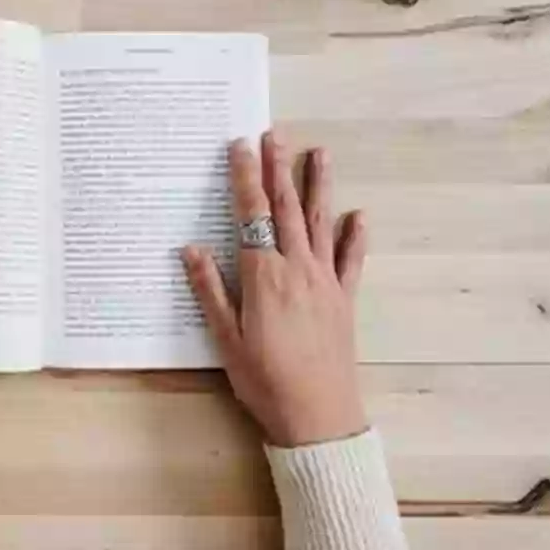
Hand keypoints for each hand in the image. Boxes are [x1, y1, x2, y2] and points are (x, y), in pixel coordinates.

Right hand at [183, 132, 368, 447]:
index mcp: (264, 276)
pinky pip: (351, 261)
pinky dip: (355, 236)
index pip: (252, 216)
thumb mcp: (225, 339)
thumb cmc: (264, 381)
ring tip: (319, 154)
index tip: (239, 146)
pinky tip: (358, 216)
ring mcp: (326, 283)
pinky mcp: (344, 301)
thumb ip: (209, 290)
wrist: (318, 415)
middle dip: (279, 169)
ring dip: (319, 186)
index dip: (244, 179)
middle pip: (287, 209)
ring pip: (321, 224)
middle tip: (274, 134)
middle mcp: (298, 270)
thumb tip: (191, 248)